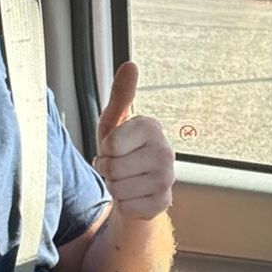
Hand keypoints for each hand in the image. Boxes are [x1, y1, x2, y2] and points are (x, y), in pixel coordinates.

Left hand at [94, 61, 173, 220]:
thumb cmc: (122, 149)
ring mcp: (167, 179)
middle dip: (106, 170)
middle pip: (112, 168)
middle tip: (117, 166)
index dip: (104, 149)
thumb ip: (121, 95)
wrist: (137, 184)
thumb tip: (131, 64)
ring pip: (117, 189)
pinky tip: (134, 194)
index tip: (113, 147)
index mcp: (152, 127)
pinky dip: (123, 204)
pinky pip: (126, 206)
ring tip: (125, 179)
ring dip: (114, 187)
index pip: (111, 144)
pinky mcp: (164, 202)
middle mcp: (166, 151)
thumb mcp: (115, 122)